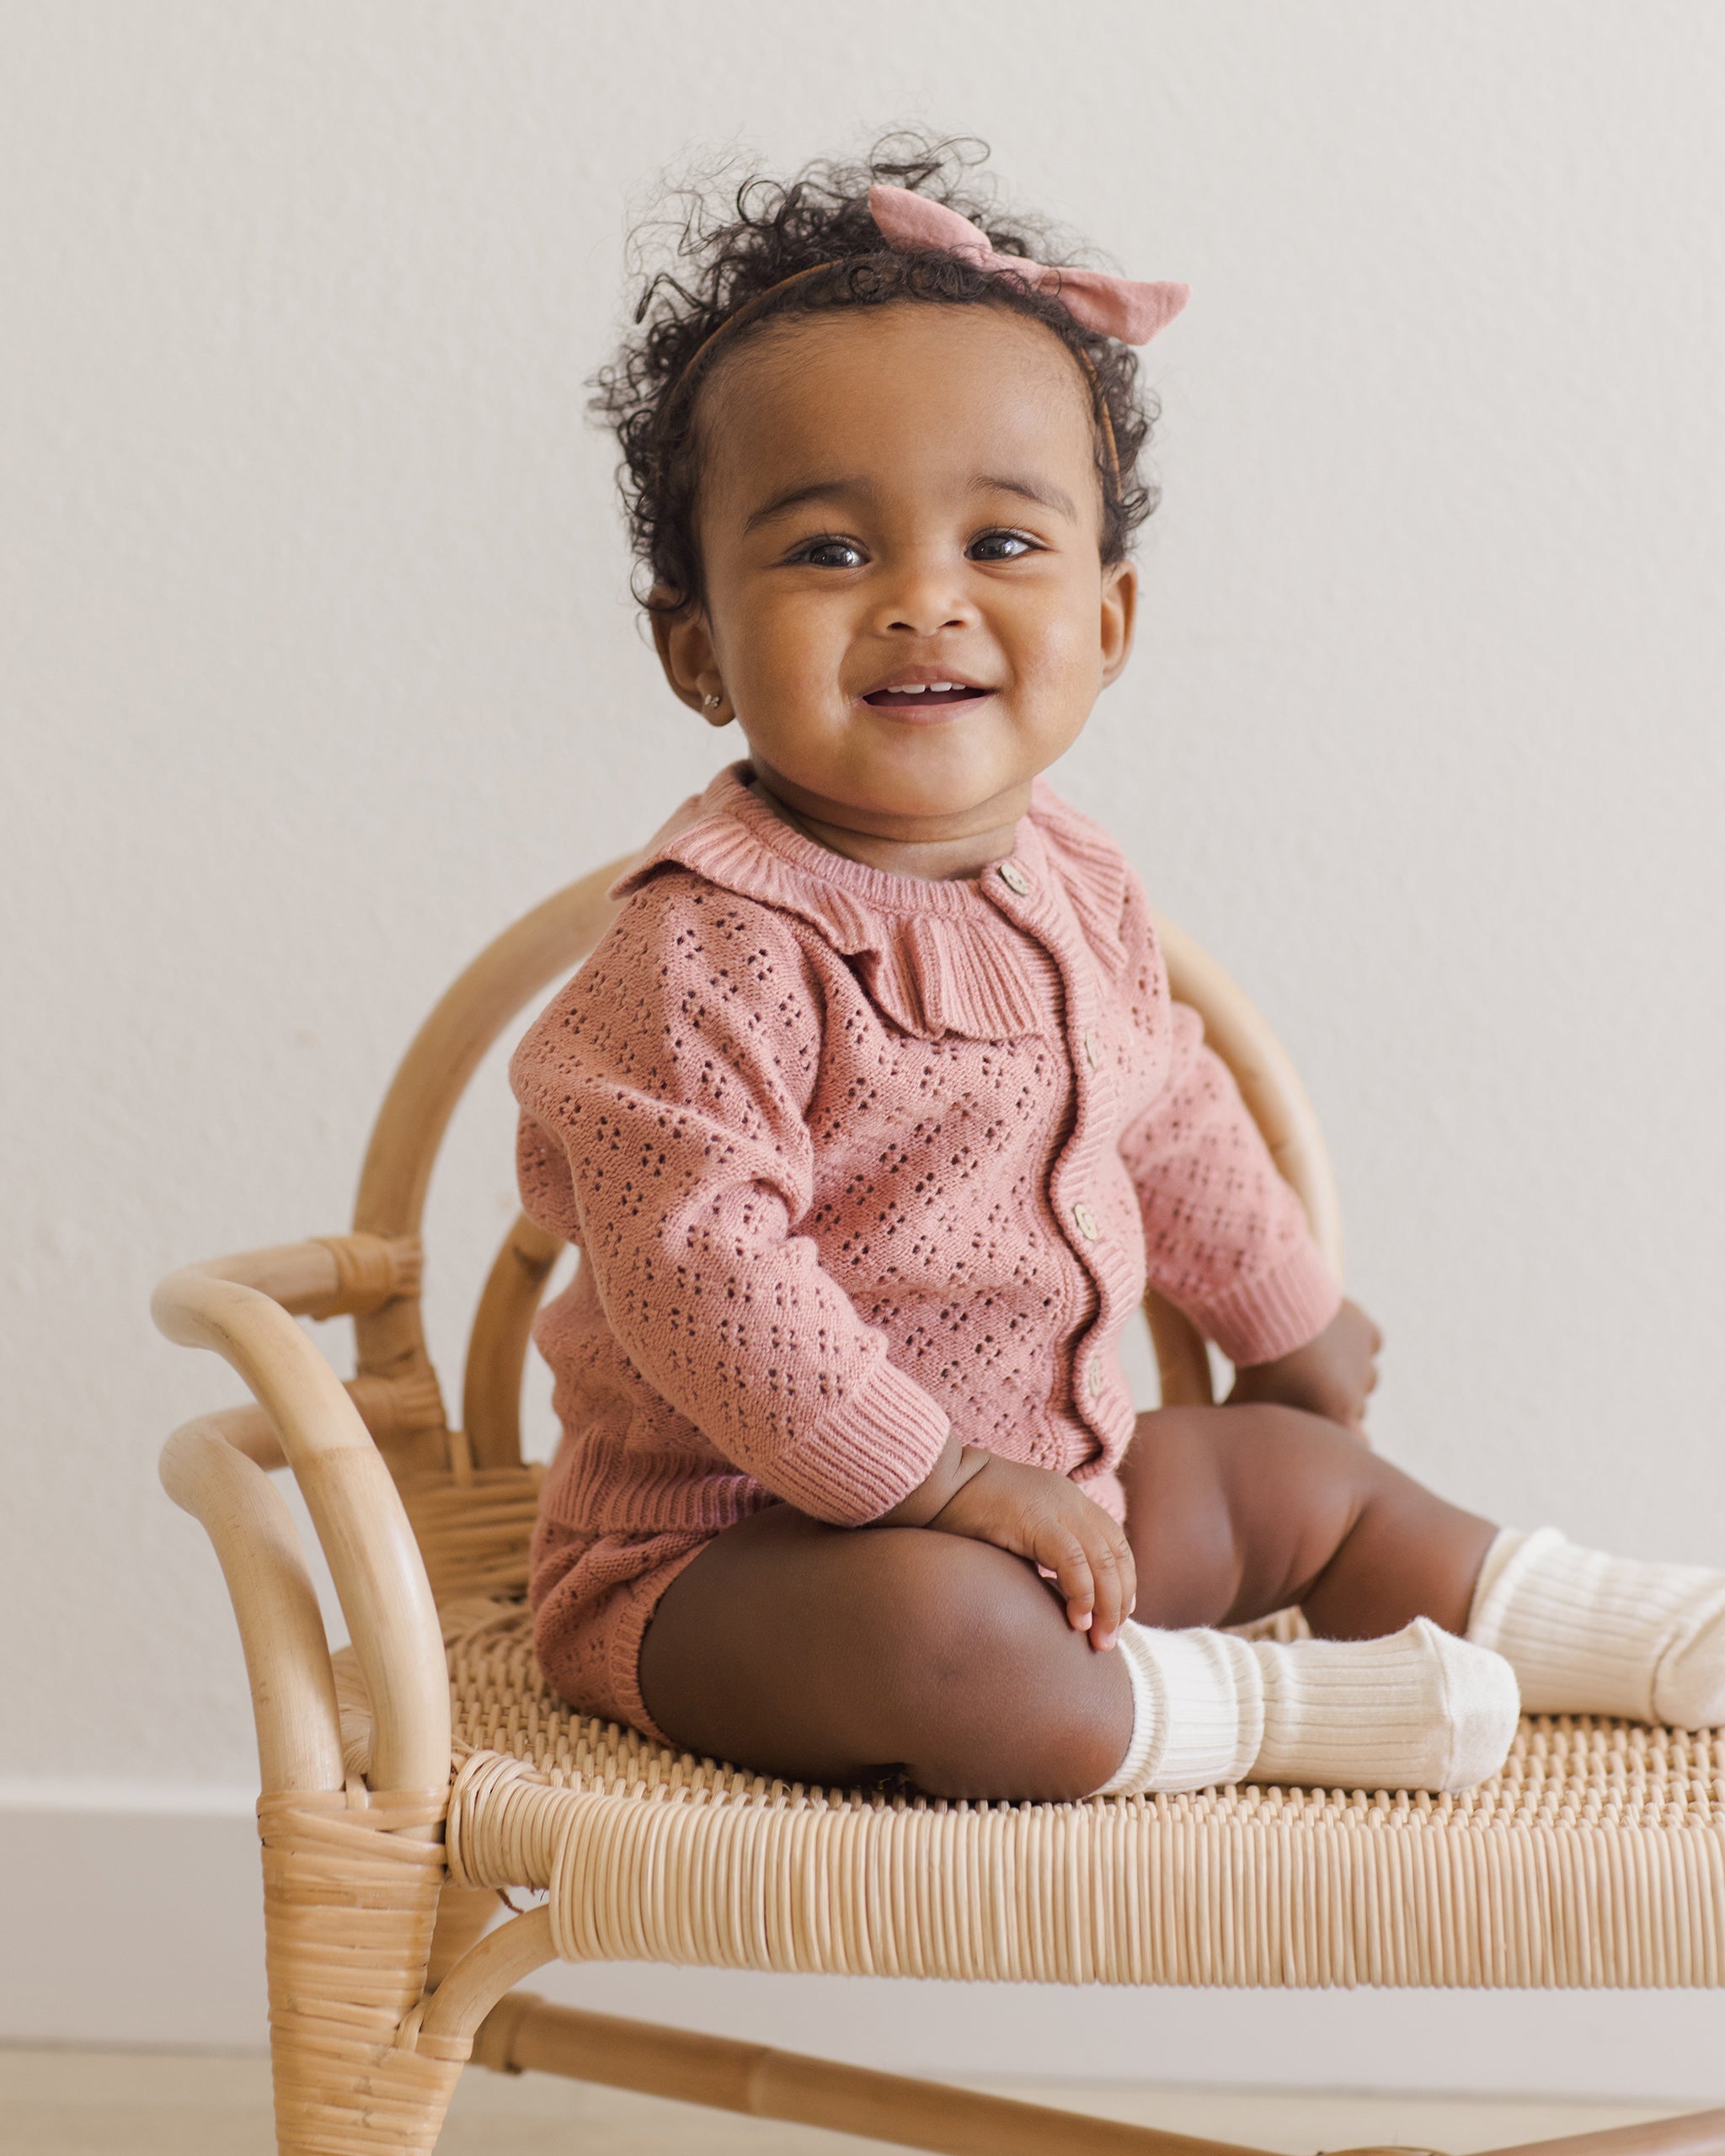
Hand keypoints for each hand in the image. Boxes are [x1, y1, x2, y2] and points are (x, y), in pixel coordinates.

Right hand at [925, 1450, 1136, 1649]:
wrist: (939, 1480)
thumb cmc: (967, 1509)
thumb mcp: (1018, 1526)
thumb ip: (1041, 1548)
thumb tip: (1055, 1590)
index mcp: (1070, 1499)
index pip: (1115, 1542)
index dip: (1124, 1582)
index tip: (1117, 1615)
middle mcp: (1071, 1501)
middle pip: (1117, 1554)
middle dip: (1119, 1601)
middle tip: (1109, 1639)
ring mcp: (1056, 1508)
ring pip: (1103, 1561)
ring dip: (1107, 1605)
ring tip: (1099, 1639)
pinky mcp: (1036, 1519)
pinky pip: (1074, 1562)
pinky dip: (1083, 1593)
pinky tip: (1077, 1618)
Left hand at [1227, 1296, 1380, 1433]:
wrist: (1271, 1315)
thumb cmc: (1254, 1366)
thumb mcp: (1243, 1405)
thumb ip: (1248, 1430)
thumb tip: (1231, 1447)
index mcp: (1335, 1421)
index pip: (1354, 1442)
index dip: (1337, 1432)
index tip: (1315, 1418)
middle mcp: (1358, 1396)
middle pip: (1355, 1408)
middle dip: (1334, 1399)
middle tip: (1303, 1383)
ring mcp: (1364, 1363)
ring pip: (1363, 1374)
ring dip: (1346, 1368)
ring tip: (1312, 1355)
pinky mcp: (1366, 1331)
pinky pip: (1367, 1340)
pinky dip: (1353, 1336)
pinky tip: (1327, 1332)